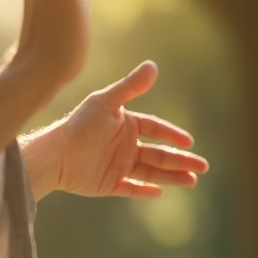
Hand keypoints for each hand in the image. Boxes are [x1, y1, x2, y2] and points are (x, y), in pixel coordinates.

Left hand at [21, 61, 209, 199]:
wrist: (55, 154)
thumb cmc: (79, 125)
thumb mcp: (106, 103)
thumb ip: (130, 87)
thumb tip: (153, 65)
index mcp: (125, 125)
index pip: (155, 129)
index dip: (172, 135)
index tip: (189, 142)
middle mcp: (123, 145)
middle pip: (158, 154)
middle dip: (181, 160)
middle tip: (203, 167)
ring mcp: (116, 165)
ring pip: (150, 172)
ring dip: (171, 176)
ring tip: (192, 181)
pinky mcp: (108, 184)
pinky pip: (130, 188)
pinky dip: (144, 191)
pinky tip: (160, 193)